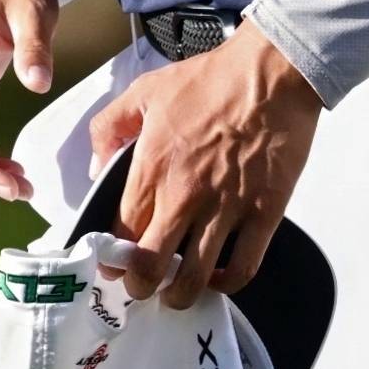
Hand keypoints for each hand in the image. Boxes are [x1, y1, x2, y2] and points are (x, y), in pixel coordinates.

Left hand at [88, 24, 320, 307]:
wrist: (271, 72)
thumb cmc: (210, 79)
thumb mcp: (144, 90)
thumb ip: (109, 129)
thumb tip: (97, 169)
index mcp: (152, 169)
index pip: (121, 233)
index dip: (113, 258)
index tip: (113, 264)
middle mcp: (185, 196)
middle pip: (150, 268)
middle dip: (139, 286)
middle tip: (142, 284)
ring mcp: (226, 209)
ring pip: (193, 279)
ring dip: (178, 295)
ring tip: (175, 293)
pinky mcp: (264, 214)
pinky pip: (242, 268)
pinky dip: (226, 283)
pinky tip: (217, 277)